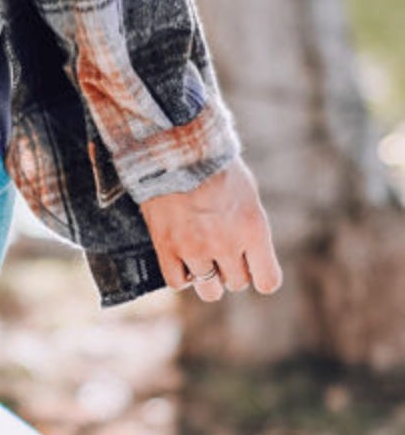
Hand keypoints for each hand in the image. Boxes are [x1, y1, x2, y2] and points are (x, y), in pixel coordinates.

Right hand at [137, 156, 282, 299]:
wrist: (172, 144)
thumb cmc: (213, 165)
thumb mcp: (246, 193)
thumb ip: (250, 228)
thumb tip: (250, 256)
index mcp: (253, 229)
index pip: (268, 281)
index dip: (260, 274)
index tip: (251, 264)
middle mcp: (226, 244)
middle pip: (236, 283)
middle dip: (230, 267)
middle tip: (219, 245)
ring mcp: (194, 248)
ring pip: (209, 290)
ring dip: (207, 275)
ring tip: (199, 253)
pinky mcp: (166, 246)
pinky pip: (177, 282)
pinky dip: (181, 274)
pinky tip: (180, 256)